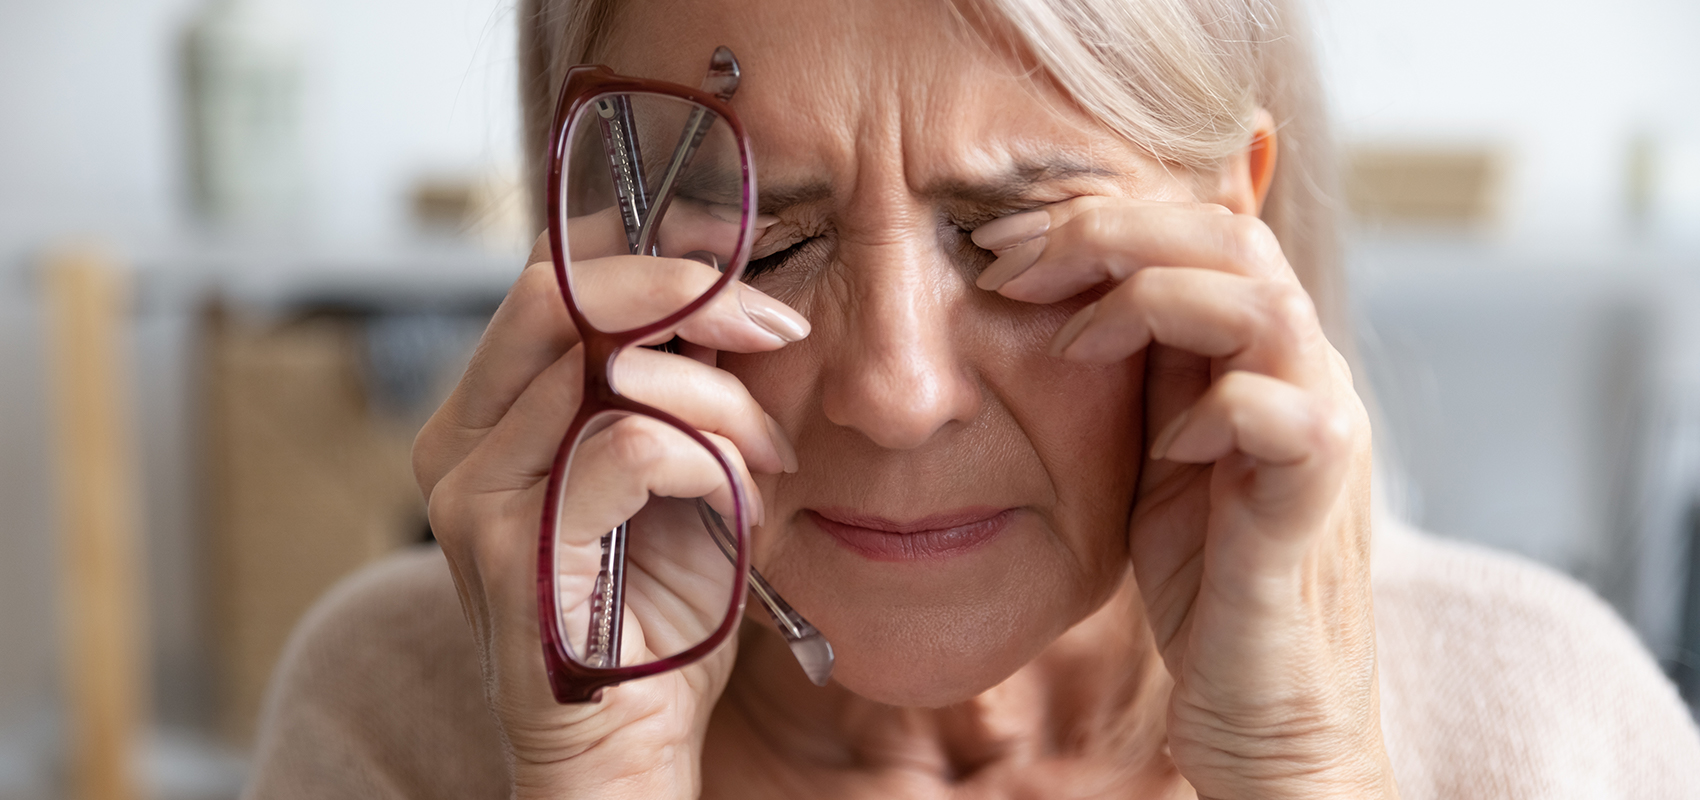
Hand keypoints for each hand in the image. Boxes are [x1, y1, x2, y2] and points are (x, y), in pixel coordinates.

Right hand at [413, 231, 807, 799]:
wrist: (627, 748)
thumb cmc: (655, 611)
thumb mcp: (676, 471)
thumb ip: (677, 386)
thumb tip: (731, 294)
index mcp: (490, 415)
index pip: (552, 280)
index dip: (651, 258)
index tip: (744, 282)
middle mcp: (459, 443)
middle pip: (558, 292)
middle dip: (688, 294)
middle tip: (774, 330)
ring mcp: (473, 495)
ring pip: (610, 369)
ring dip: (722, 402)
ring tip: (767, 458)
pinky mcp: (511, 548)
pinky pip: (632, 446)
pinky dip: (710, 460)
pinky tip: (739, 503)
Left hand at [975, 198, 1393, 799]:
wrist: (1266, 704)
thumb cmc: (1206, 577)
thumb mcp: (1154, 448)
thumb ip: (1140, 367)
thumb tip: (1060, 288)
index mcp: (1263, 350)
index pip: (1200, 226)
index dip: (1099, 217)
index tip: (1001, 242)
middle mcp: (1306, 370)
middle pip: (1230, 235)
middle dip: (1106, 232)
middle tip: (1009, 263)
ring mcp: (1323, 428)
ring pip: (1260, 301)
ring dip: (1147, 301)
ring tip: (1068, 342)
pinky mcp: (1316, 498)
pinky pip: (1281, 415)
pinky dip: (1215, 410)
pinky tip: (1164, 446)